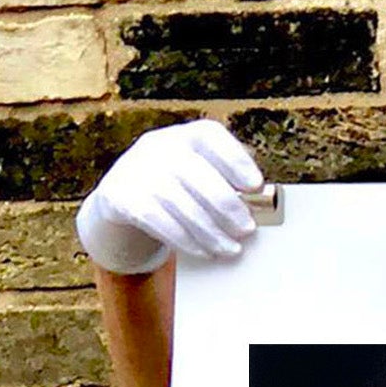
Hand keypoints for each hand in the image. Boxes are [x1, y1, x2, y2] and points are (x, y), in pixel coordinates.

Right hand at [75, 118, 265, 274]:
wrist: (123, 195)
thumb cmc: (177, 185)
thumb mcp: (199, 171)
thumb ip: (226, 181)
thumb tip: (262, 202)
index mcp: (186, 135)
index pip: (211, 136)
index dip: (236, 160)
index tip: (256, 185)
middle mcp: (160, 146)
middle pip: (199, 175)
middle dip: (228, 206)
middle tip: (247, 229)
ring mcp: (139, 170)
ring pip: (182, 205)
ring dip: (212, 232)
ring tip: (231, 249)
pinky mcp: (123, 196)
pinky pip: (161, 222)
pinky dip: (187, 240)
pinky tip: (204, 251)